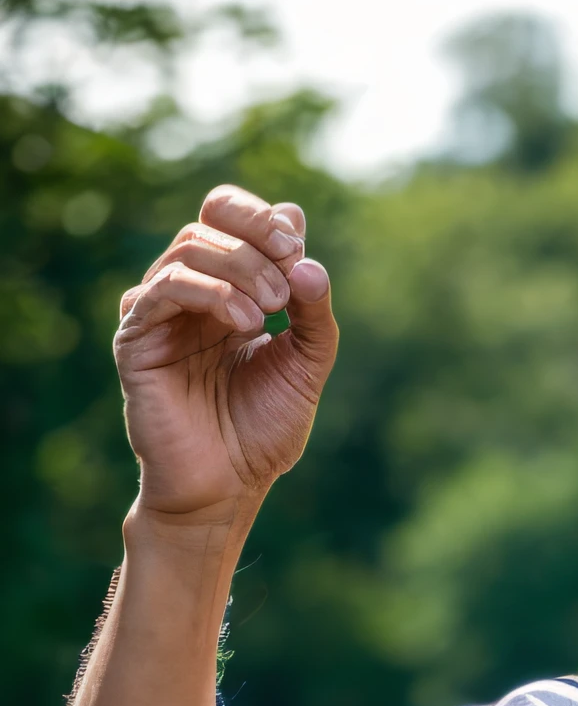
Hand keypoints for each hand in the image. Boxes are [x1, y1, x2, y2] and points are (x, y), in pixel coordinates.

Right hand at [114, 185, 338, 522]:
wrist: (229, 488)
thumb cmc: (264, 430)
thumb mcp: (307, 363)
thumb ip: (314, 307)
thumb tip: (303, 236)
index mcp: (227, 290)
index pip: (228, 216)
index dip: (262, 219)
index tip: (297, 251)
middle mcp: (188, 295)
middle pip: (208, 225)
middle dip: (256, 245)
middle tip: (287, 288)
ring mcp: (158, 315)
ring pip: (187, 250)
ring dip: (239, 268)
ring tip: (271, 309)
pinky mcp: (136, 341)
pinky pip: (162, 291)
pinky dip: (209, 294)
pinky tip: (246, 324)